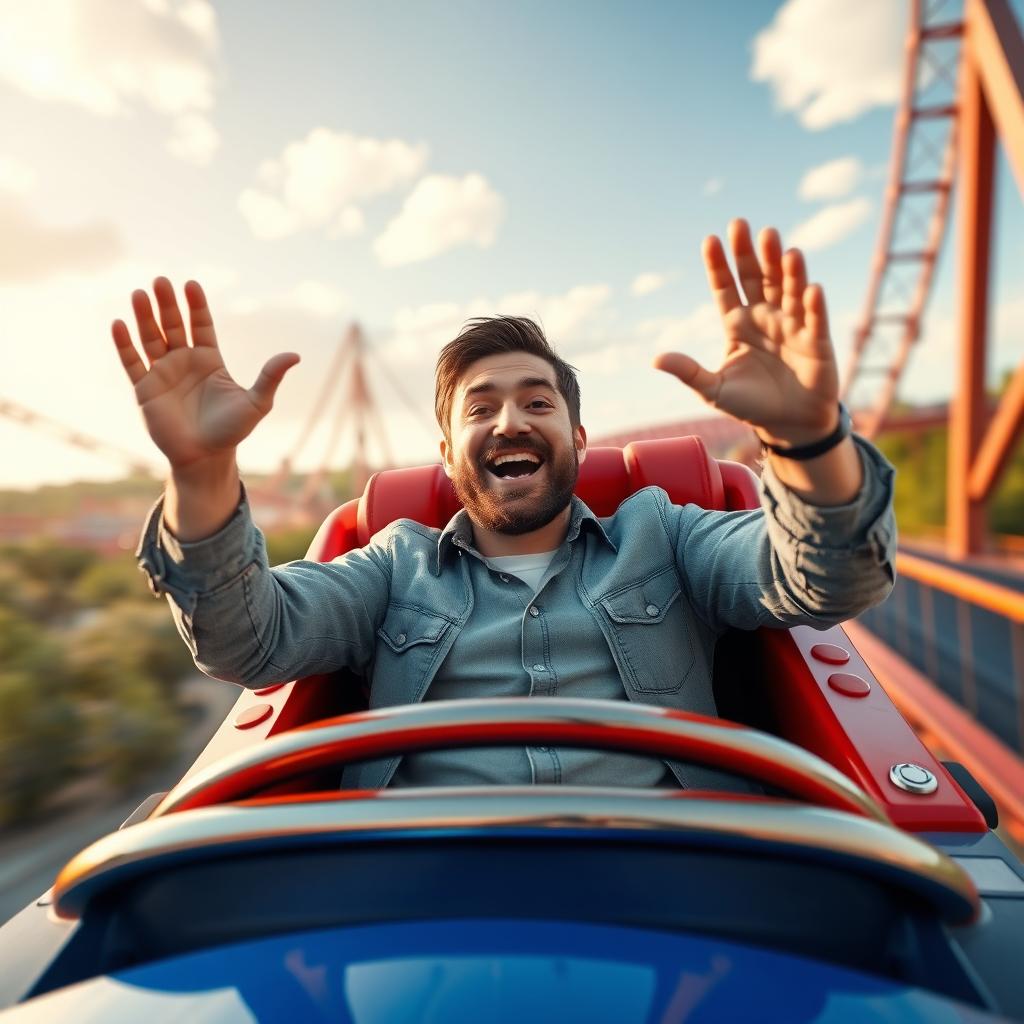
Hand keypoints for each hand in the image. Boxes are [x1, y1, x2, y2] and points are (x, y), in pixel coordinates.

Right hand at [111, 278, 299, 470]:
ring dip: (144, 317)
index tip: (191, 284)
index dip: (196, 305)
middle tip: (161, 281)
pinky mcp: (145, 389)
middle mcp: (183, 362)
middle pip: (173, 325)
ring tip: (139, 294)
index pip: (200, 325)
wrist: (206, 457)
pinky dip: (125, 344)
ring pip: (151, 338)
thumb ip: (271, 377)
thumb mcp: (257, 402)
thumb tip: (295, 355)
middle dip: (167, 304)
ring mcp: (163, 374)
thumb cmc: (232, 430)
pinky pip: (132, 362)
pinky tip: (119, 323)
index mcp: (209, 360)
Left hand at [654, 219, 838, 446]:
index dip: (718, 265)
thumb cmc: (750, 404)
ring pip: (788, 290)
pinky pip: (815, 320)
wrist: (788, 424)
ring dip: (786, 270)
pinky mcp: (817, 342)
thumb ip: (689, 372)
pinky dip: (814, 305)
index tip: (710, 240)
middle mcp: (765, 316)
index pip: (725, 287)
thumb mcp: (713, 390)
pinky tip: (810, 288)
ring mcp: (792, 325)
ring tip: (781, 246)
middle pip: (757, 278)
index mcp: (737, 323)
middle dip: (751, 254)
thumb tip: (655, 360)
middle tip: (742, 225)